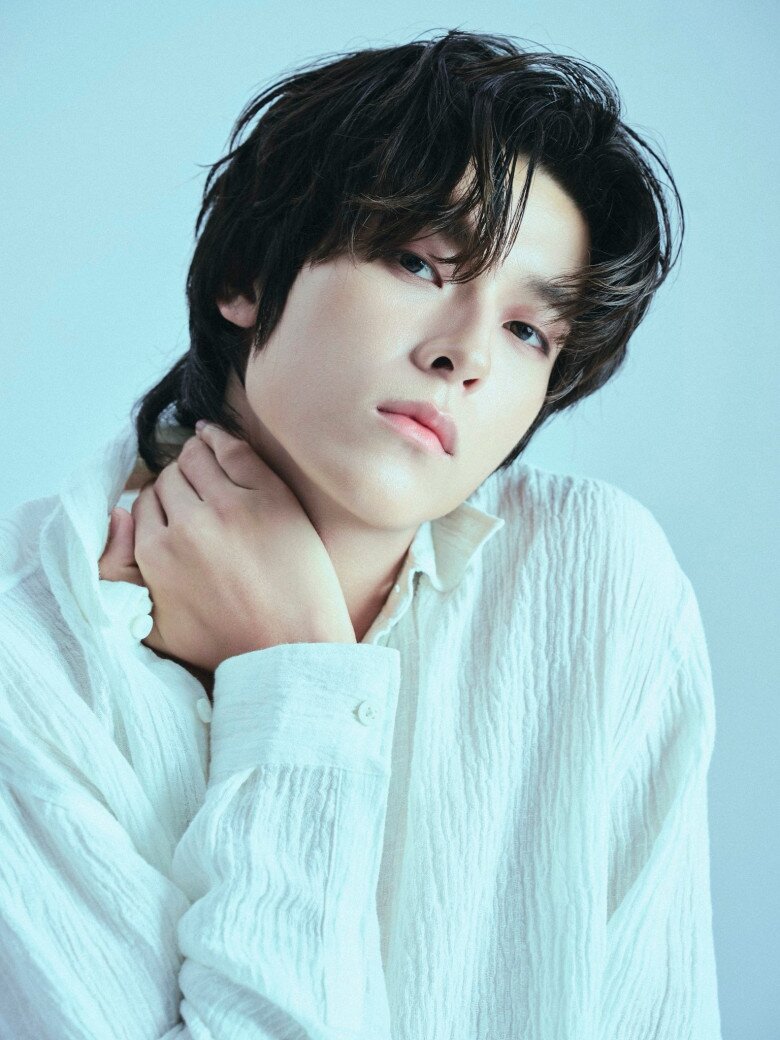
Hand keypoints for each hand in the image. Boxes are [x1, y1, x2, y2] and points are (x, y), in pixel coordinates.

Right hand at [98, 422, 355, 671]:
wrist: (292, 648)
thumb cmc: (226, 644)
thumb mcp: (153, 627)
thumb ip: (118, 575)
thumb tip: (116, 513)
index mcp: (154, 553)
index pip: (145, 503)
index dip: (160, 503)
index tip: (175, 506)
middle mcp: (187, 525)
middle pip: (170, 479)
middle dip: (178, 481)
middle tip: (194, 488)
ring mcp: (229, 507)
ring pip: (196, 458)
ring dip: (195, 455)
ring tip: (202, 457)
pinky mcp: (270, 497)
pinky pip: (234, 449)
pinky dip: (219, 437)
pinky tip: (214, 435)